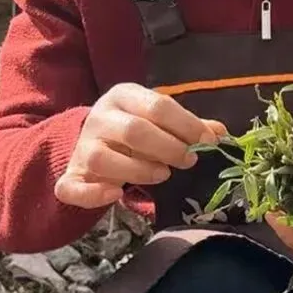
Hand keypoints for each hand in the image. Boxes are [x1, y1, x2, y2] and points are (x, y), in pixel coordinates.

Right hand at [54, 83, 224, 209]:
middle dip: (168, 147)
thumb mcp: (158, 120)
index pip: (158, 105)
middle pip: (133, 130)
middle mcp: (99, 118)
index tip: (209, 142)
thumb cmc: (134, 130)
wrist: (89, 142)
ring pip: (104, 158)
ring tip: (163, 175)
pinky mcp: (71, 175)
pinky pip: (72, 187)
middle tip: (189, 161)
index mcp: (123, 96)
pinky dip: (94, 194)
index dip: (187, 125)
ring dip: (138, 170)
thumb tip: (221, 133)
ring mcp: (82, 147)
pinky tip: (117, 195)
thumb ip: (187, 126)